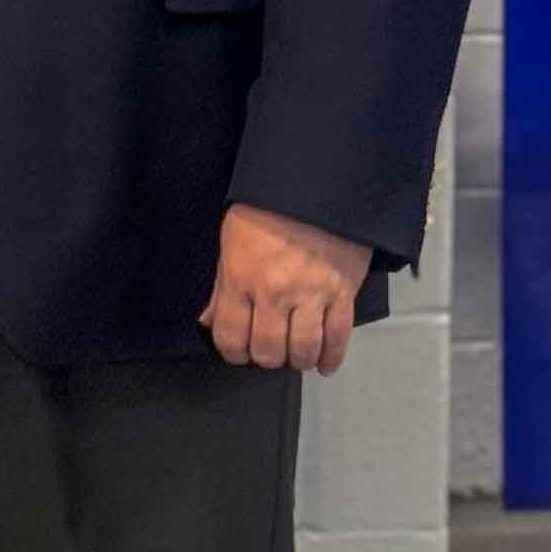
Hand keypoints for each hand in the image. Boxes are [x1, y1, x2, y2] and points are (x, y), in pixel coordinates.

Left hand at [199, 203, 372, 373]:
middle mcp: (274, 293)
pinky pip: (338, 335)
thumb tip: (207, 322)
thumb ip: (221, 288)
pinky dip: (332, 356)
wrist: (317, 187)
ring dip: (298, 360)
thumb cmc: (265, 212)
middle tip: (271, 351)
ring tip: (297, 357)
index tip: (240, 352)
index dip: (233, 353)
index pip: (230, 336)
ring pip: (302, 348)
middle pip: (267, 349)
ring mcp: (311, 294)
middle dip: (267, 358)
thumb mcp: (231, 243)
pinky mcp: (343, 292)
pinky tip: (325, 364)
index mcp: (240, 279)